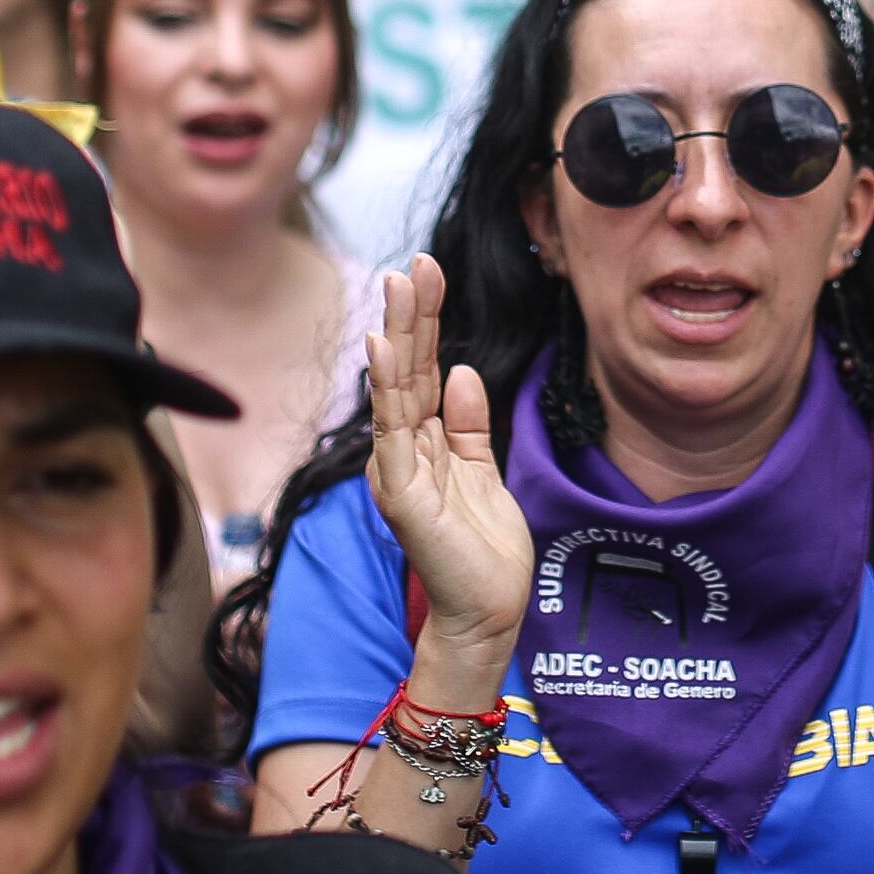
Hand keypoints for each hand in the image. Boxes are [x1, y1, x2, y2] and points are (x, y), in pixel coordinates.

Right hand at [361, 257, 530, 681]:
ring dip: (398, 335)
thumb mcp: (482, 470)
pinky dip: (386, 389)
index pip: (422, 370)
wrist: (489, 611)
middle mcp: (402, 451)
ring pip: (396, 390)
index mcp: (423, 444)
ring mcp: (398, 470)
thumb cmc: (484, 550)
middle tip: (417, 263)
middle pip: (407, 370)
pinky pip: (392, 432)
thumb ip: (469, 423)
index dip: (426, 321)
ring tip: (399, 286)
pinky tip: (384, 350)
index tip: (429, 272)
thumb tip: (460, 371)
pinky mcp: (402, 493)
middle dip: (413, 314)